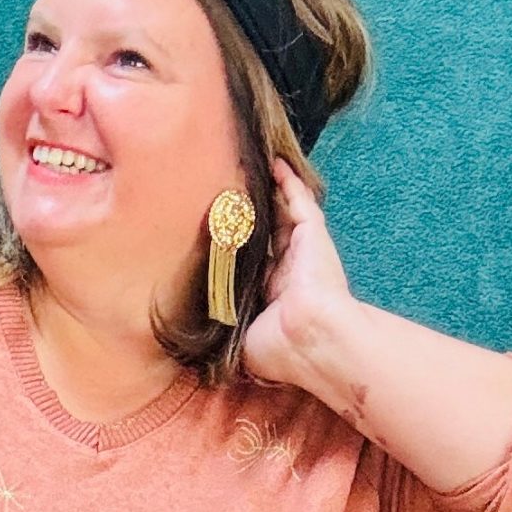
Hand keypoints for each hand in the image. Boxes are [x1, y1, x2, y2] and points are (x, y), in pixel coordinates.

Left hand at [240, 156, 354, 388]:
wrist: (308, 337)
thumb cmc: (277, 348)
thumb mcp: (240, 345)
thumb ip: (223, 333)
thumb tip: (197, 342)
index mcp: (273, 298)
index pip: (253, 267)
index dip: (237, 251)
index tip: (217, 236)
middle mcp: (288, 272)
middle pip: (266, 236)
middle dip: (250, 218)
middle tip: (229, 196)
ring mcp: (302, 251)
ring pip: (282, 214)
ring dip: (268, 194)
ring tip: (249, 172)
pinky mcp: (313, 234)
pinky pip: (299, 201)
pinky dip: (288, 181)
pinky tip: (274, 164)